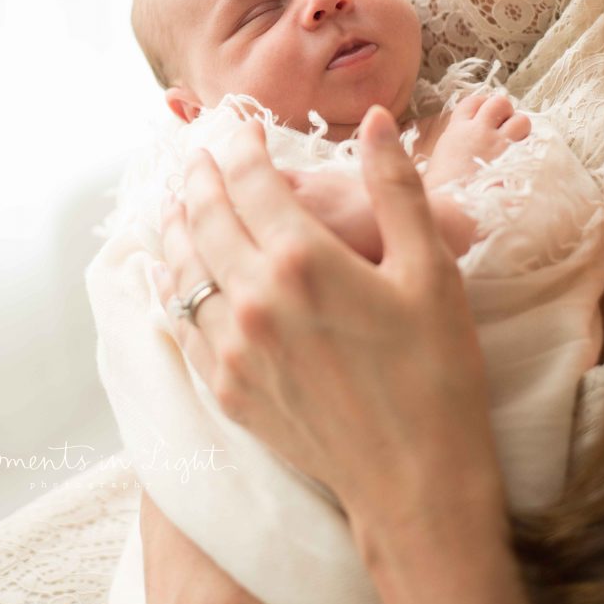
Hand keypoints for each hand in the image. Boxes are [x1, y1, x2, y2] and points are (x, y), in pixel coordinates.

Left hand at [156, 106, 527, 603]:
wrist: (416, 482)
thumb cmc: (435, 371)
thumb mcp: (430, 270)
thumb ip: (397, 188)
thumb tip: (381, 121)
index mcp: (304, 259)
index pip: (253, 182)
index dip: (242, 146)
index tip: (241, 128)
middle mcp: (254, 297)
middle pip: (206, 218)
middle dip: (199, 179)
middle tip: (197, 157)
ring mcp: (233, 347)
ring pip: (183, 269)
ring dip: (175, 228)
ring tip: (172, 205)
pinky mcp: (227, 388)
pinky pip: (181, 324)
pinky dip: (170, 288)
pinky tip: (168, 275)